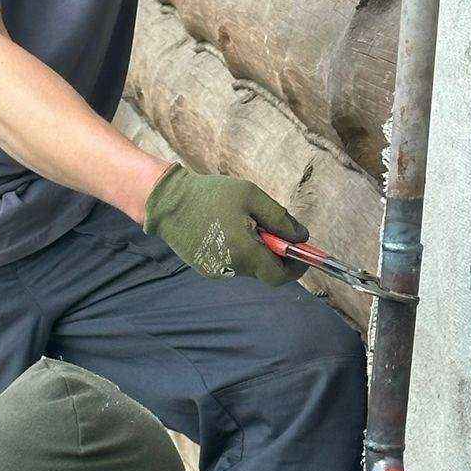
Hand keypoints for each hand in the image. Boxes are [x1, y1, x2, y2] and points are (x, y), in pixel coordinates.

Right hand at [144, 164, 309, 285]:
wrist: (167, 201)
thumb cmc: (210, 195)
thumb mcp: (251, 196)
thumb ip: (280, 219)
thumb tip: (301, 237)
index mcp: (244, 251)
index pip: (279, 276)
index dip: (295, 267)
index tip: (303, 254)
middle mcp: (231, 268)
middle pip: (265, 270)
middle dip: (275, 253)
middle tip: (274, 230)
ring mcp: (216, 271)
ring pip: (249, 267)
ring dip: (256, 251)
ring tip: (244, 223)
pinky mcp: (206, 268)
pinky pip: (233, 264)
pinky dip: (240, 251)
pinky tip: (228, 229)